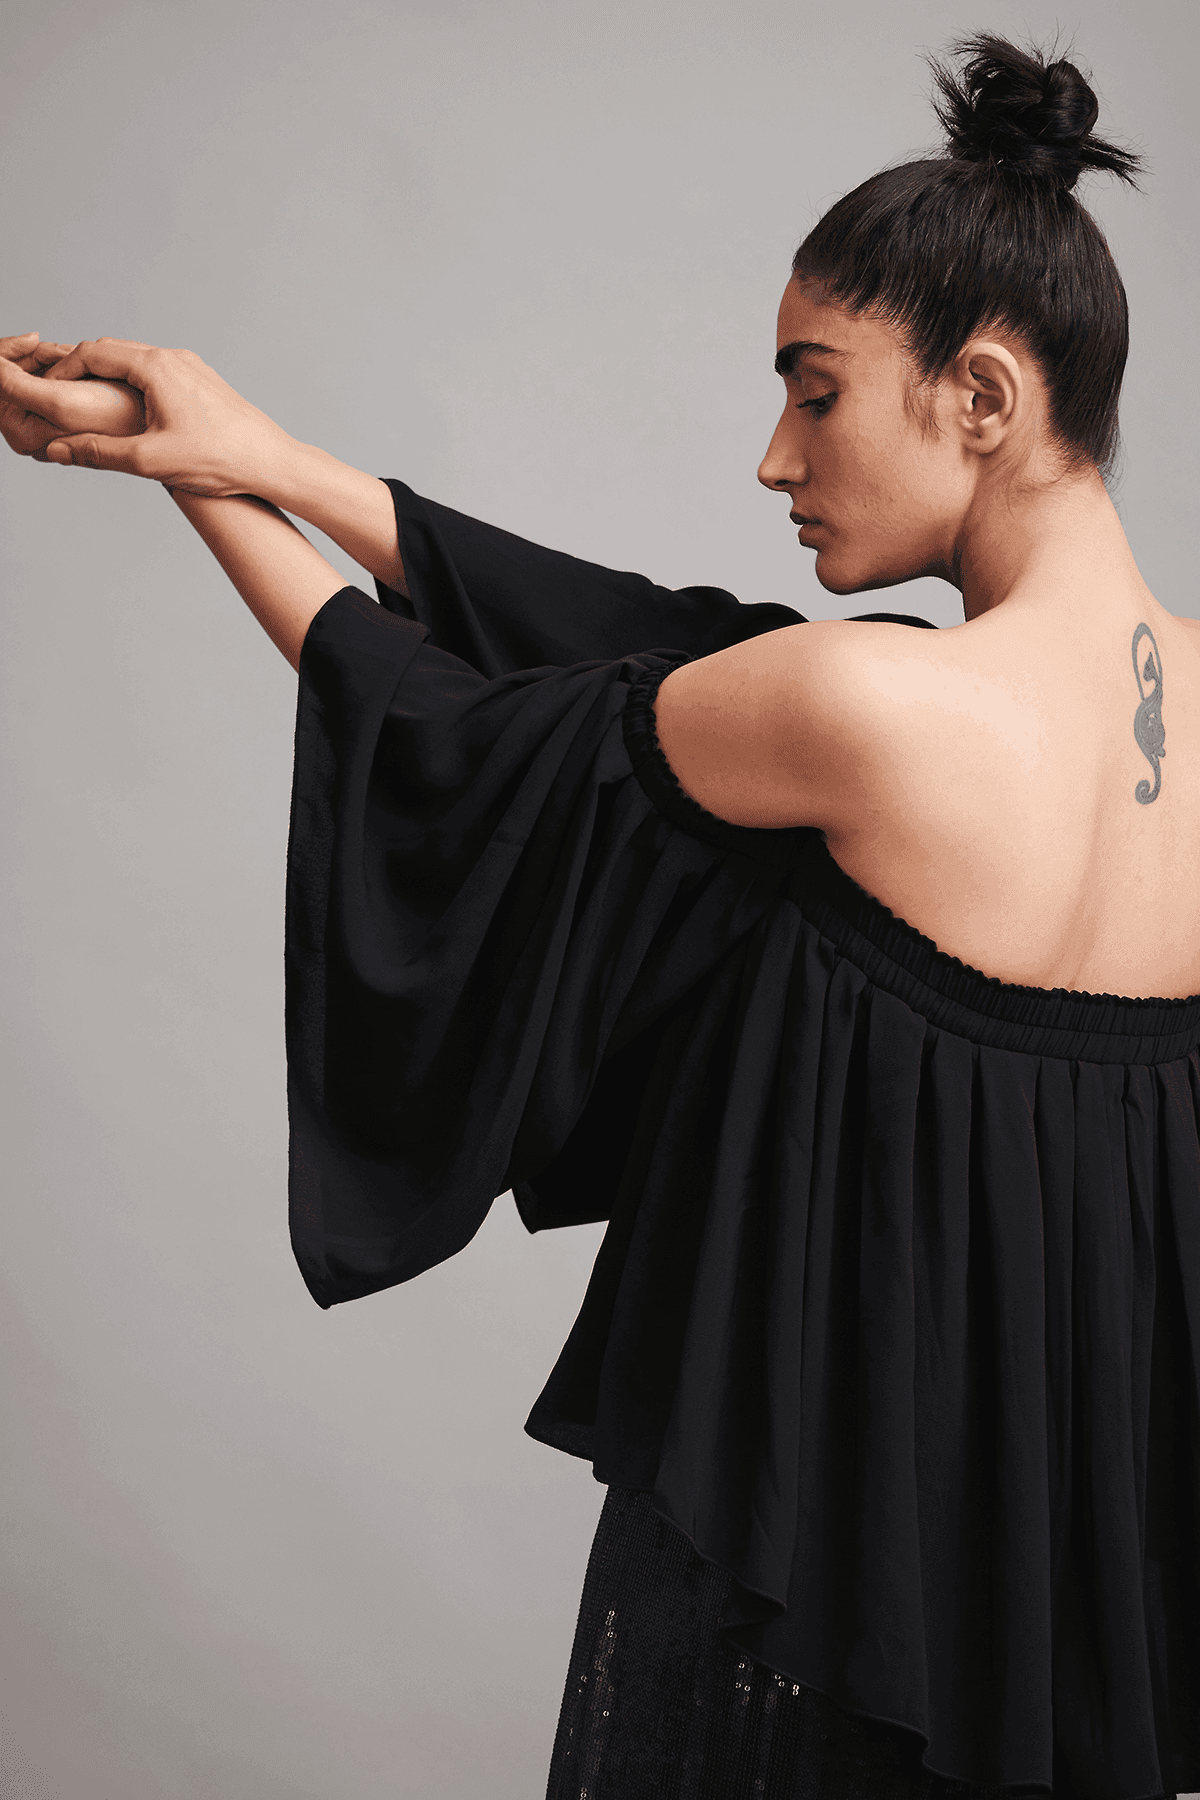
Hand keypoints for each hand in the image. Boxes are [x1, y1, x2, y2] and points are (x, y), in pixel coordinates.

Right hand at [0, 335, 296, 495]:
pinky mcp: (203, 381)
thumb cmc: (219, 460)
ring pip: (134, 360)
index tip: (45, 392)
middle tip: (58, 396)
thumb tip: (56, 451)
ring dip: (107, 377)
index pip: (92, 353)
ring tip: (88, 406)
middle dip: (80, 371)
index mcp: (156, 367)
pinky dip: (132, 384)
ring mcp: (191, 367)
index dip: (62, 371)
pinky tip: (128, 412)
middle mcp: (173, 357)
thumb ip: (97, 452)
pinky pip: (156, 372)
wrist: (273, 463)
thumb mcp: (149, 461)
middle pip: (111, 351)